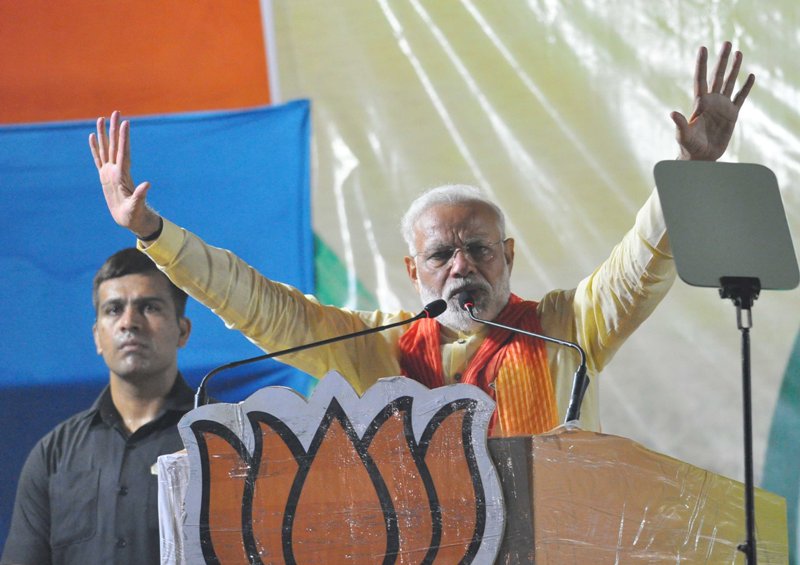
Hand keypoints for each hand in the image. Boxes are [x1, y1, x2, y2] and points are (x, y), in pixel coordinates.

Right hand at [89, 111, 160, 236]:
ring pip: (106, 148)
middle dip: (115, 128)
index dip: (124, 138)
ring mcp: (110, 172)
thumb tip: (147, 184)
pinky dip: (95, 148)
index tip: (126, 123)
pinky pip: (98, 158)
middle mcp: (117, 170)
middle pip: (115, 145)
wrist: (130, 219)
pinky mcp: (105, 176)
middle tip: (116, 112)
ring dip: (104, 134)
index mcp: (123, 175)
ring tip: (101, 118)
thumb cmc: (134, 214)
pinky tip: (93, 136)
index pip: (123, 152)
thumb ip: (141, 195)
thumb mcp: (137, 206)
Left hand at [671, 42, 754, 160]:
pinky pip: (741, 97)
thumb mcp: (683, 135)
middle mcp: (711, 101)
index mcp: (699, 103)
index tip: (703, 48)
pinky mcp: (732, 114)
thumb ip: (680, 124)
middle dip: (722, 60)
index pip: (701, 79)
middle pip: (717, 76)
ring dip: (734, 68)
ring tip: (738, 52)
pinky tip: (751, 76)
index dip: (702, 64)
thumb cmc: (689, 146)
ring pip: (729, 82)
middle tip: (727, 42)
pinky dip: (746, 87)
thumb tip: (672, 113)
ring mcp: (722, 106)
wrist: (701, 157)